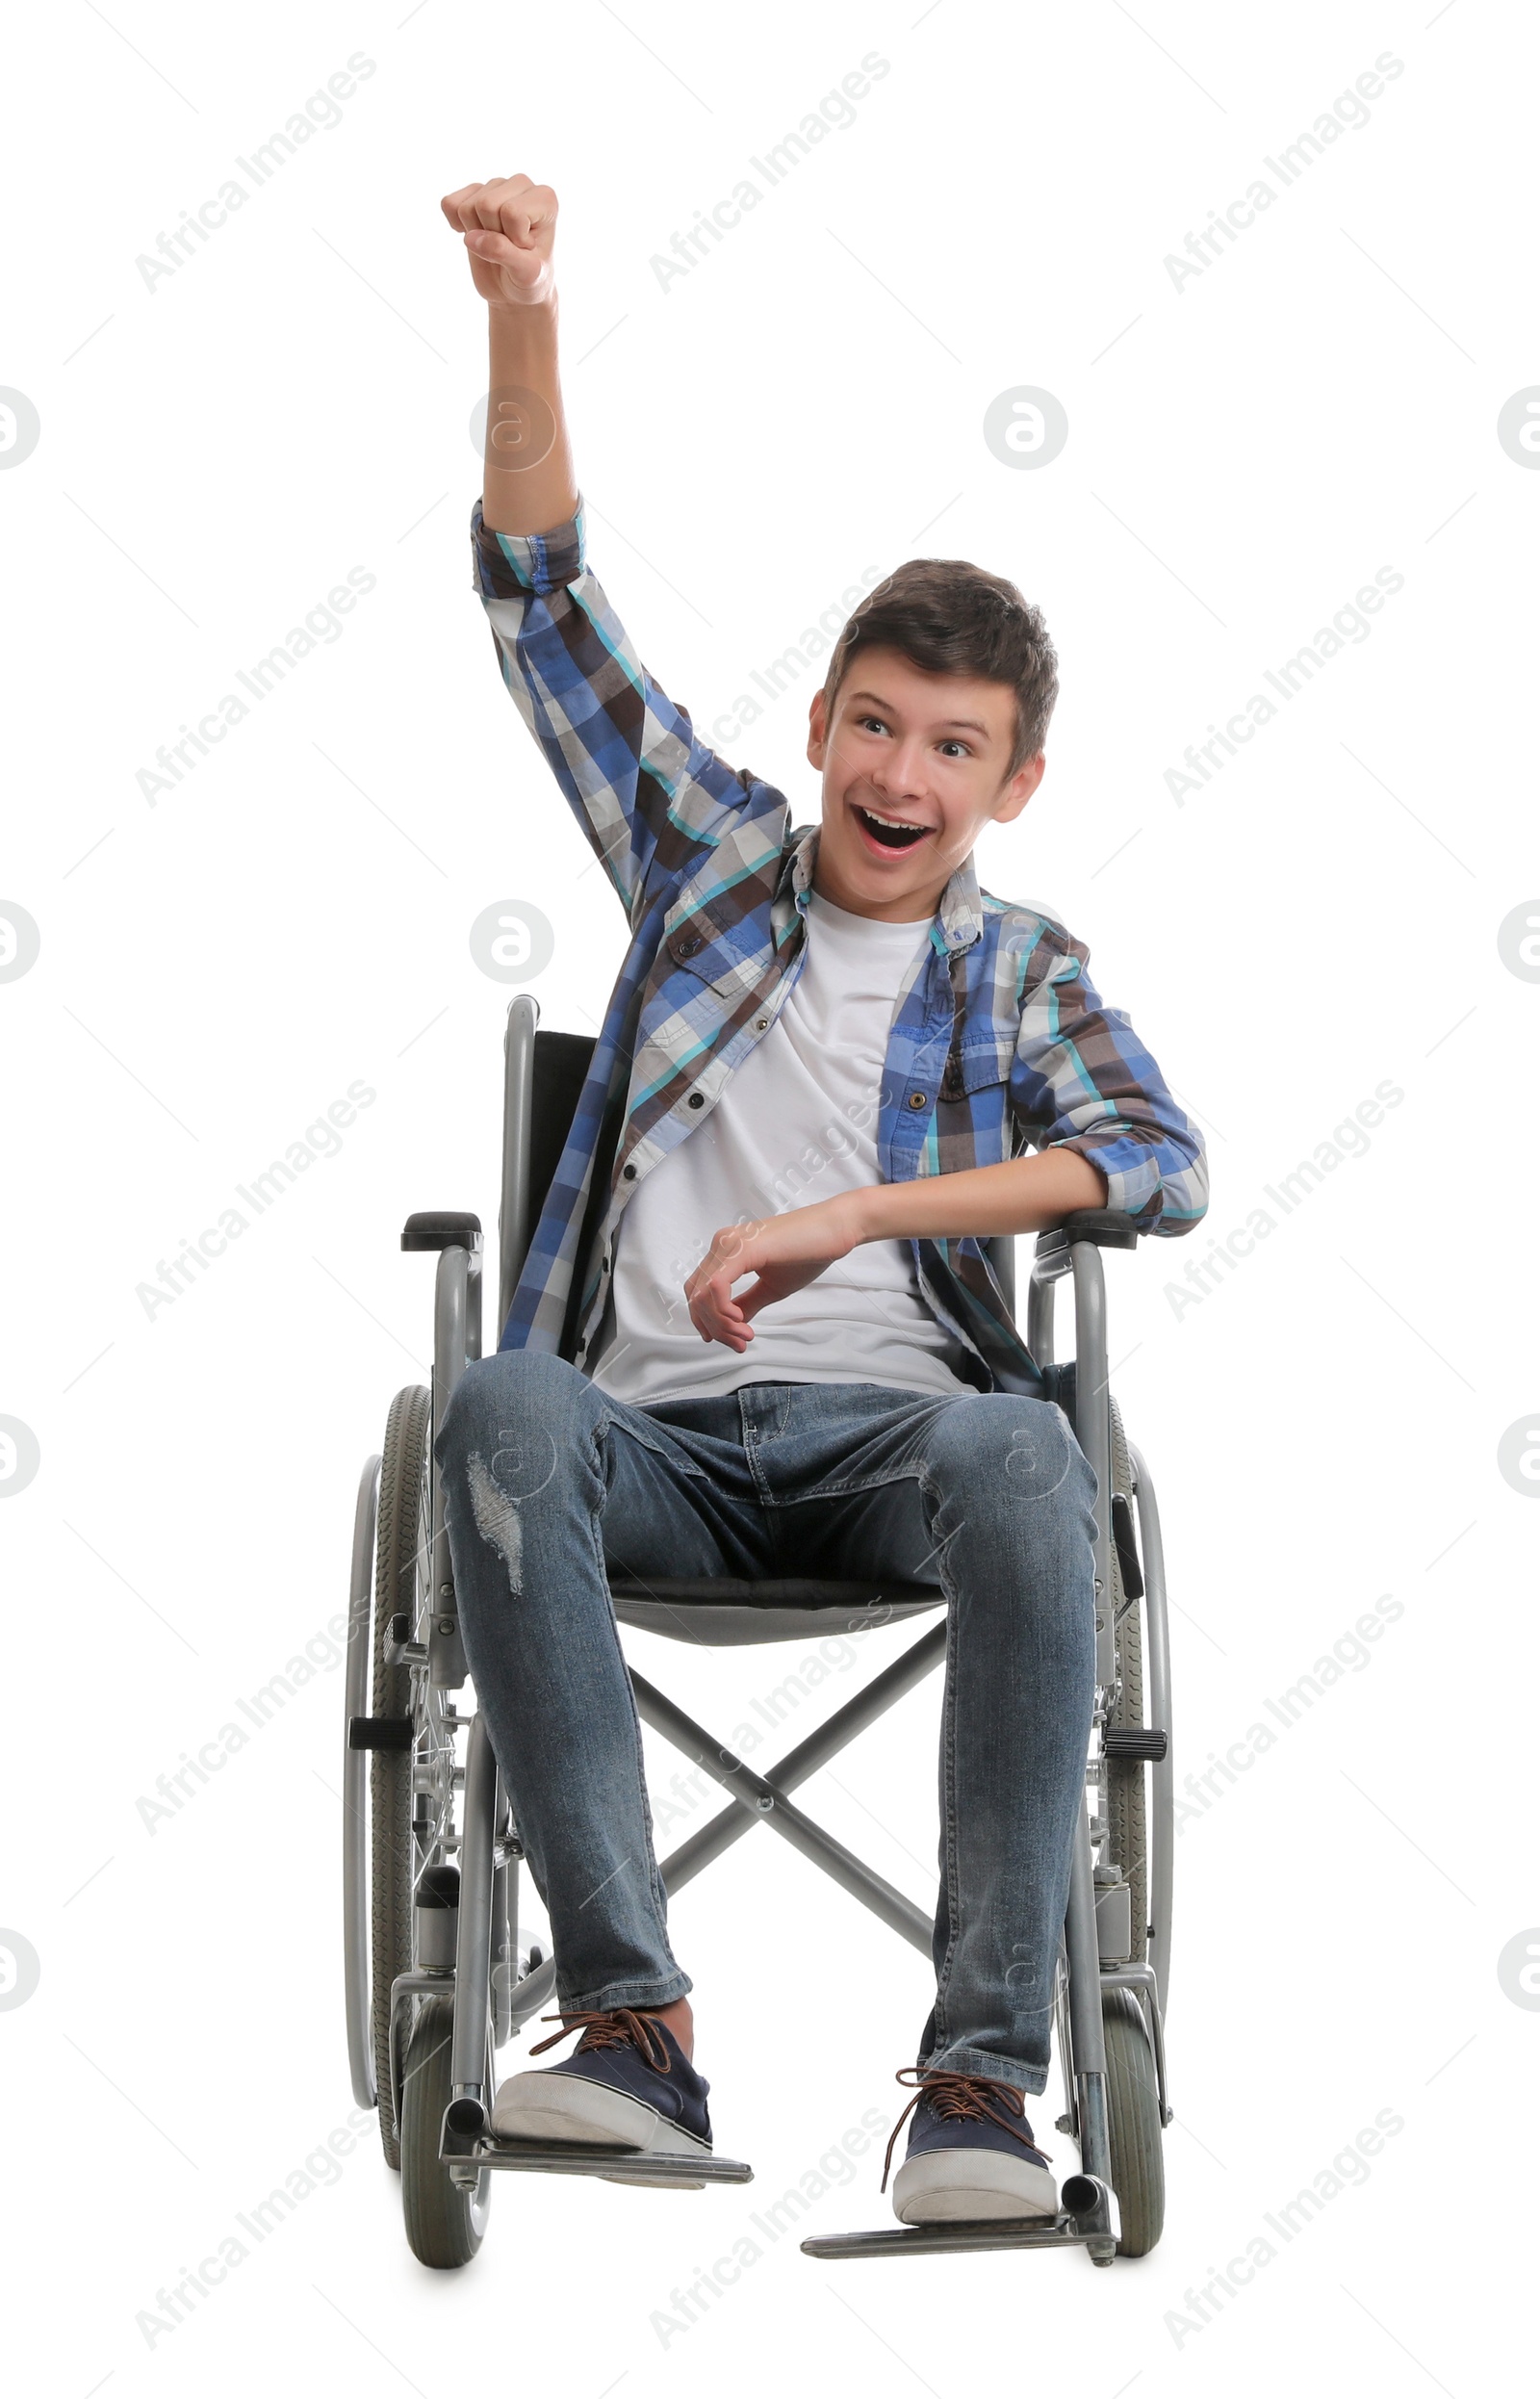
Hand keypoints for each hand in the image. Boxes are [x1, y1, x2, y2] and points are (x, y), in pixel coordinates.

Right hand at [441, 175, 557, 307]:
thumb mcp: (526, 275)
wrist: (515, 290)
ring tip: (495, 242)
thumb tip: (471, 237)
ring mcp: (496, 186)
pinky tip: (475, 235)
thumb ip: (504, 253)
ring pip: (467, 207)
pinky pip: (449, 204)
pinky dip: (455, 225)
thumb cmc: (529, 281)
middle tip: (508, 248)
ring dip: (476, 234)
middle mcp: (521, 184)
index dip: (513, 239)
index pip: (511, 212)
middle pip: (485, 205)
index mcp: (545, 197)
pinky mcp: (473, 194)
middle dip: (492, 236)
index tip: (526, 250)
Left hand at [684, 1197, 863, 1352]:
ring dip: (720, 1324)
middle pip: (695, 1295)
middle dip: (713, 1327)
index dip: (707, 1321)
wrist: (835, 1230)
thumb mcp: (771, 1287)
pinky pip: (716, 1286)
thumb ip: (747, 1304)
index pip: (698, 1290)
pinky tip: (741, 1320)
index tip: (731, 1339)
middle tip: (739, 1343)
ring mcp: (729, 1244)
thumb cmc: (809, 1252)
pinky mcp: (742, 1250)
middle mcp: (722, 1244)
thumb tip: (731, 1324)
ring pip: (702, 1294)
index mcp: (726, 1250)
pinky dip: (723, 1310)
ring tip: (745, 1336)